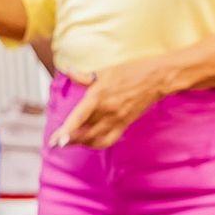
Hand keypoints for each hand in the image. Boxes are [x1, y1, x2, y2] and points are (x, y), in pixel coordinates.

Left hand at [51, 58, 172, 148]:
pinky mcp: (125, 123)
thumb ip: (85, 76)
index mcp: (99, 95)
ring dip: (80, 142)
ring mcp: (117, 118)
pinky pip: (108, 139)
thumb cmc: (134, 71)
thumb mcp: (107, 70)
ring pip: (94, 138)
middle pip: (84, 132)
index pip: (79, 117)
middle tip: (56, 142)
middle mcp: (107, 110)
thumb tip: (70, 73)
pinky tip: (89, 141)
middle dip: (68, 139)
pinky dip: (96, 143)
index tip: (55, 141)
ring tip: (70, 141)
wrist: (159, 78)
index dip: (66, 131)